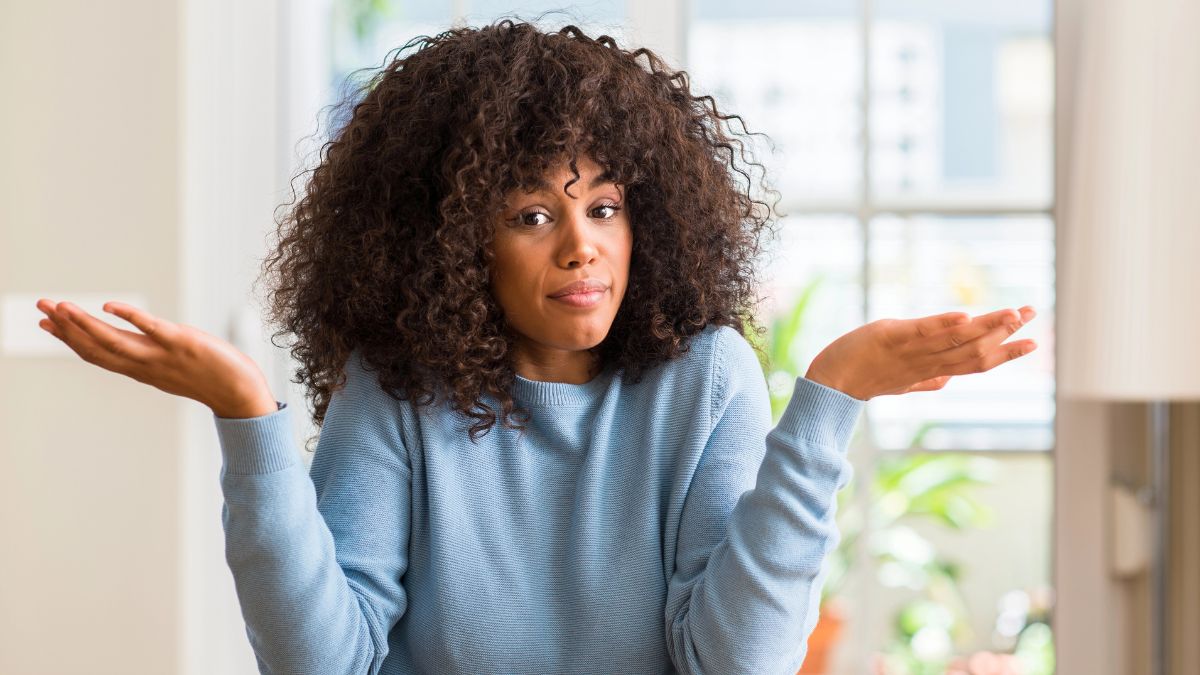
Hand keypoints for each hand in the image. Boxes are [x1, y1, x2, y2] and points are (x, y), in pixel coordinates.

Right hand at [35, 299, 277, 417]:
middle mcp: (146, 365)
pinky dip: (130, 317)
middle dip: (66, 329)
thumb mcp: (171, 367)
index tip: (46, 325)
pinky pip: (152, 329)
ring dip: (85, 325)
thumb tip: (134, 337)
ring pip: (115, 341)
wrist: (240, 394)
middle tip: (40, 309)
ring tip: (61, 307)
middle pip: (97, 348)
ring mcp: (162, 355)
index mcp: (141, 369)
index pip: (97, 355)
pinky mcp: (183, 344)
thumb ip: (150, 353)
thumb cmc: (211, 378)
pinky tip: (110, 306)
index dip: (69, 340)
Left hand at [804, 306, 1036, 400]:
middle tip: (1033, 313)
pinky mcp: (889, 337)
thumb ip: (925, 380)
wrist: (829, 384)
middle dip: (1005, 332)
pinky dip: (943, 324)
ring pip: (955, 341)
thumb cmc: (864, 377)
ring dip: (985, 326)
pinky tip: (964, 316)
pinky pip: (920, 332)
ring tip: (1012, 312)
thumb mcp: (899, 381)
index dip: (1006, 354)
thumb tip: (946, 381)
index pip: (976, 364)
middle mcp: (926, 363)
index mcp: (932, 372)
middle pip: (973, 351)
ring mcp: (909, 351)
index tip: (1034, 342)